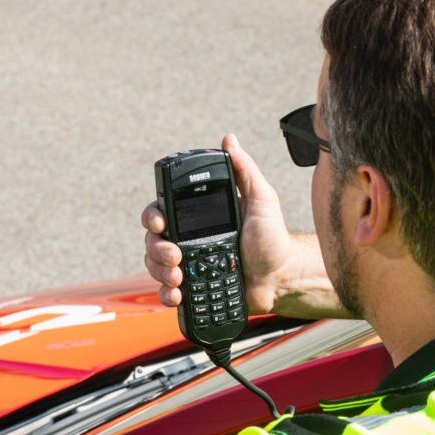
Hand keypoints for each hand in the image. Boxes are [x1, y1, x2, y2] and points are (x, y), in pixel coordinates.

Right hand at [142, 133, 295, 314]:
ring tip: (179, 277)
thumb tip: (229, 139)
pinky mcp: (193, 290)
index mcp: (200, 217)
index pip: (164, 210)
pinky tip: (177, 294)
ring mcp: (190, 265)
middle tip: (176, 254)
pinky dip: (166, 294)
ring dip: (160, 271)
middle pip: (154, 240)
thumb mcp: (262, 200)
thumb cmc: (274, 238)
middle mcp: (190, 240)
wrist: (281, 278)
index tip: (160, 222)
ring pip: (156, 266)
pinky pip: (167, 292)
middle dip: (157, 247)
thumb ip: (244, 170)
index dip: (153, 215)